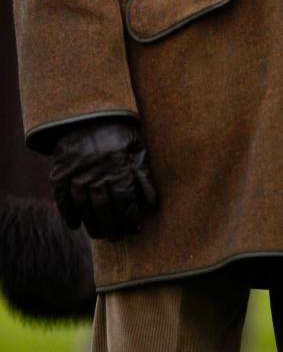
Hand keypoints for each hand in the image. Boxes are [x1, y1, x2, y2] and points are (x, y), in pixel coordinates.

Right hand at [49, 120, 157, 240]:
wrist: (87, 113)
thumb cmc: (118, 131)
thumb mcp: (137, 147)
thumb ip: (144, 175)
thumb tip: (153, 203)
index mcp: (118, 166)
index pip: (125, 201)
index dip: (130, 219)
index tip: (135, 230)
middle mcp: (96, 172)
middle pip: (104, 208)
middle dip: (112, 227)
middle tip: (116, 238)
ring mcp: (76, 173)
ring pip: (83, 206)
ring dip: (92, 224)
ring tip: (100, 234)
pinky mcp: (60, 172)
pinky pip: (62, 198)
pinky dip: (68, 213)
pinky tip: (76, 224)